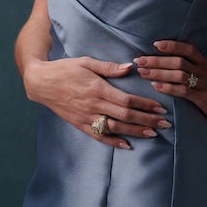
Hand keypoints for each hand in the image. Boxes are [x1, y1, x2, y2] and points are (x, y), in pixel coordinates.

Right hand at [25, 55, 171, 149]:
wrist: (41, 83)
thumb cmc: (65, 69)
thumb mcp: (86, 62)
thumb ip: (109, 67)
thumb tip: (131, 67)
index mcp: (97, 88)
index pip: (127, 100)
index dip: (146, 104)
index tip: (160, 107)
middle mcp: (93, 105)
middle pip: (126, 115)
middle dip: (147, 119)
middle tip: (165, 123)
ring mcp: (86, 117)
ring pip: (115, 128)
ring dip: (136, 131)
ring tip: (153, 133)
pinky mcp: (80, 124)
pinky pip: (99, 136)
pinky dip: (114, 142)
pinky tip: (127, 145)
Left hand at [132, 39, 206, 133]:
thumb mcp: (206, 76)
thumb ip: (192, 68)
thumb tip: (169, 61)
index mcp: (205, 64)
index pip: (188, 48)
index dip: (172, 45)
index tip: (155, 44)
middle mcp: (204, 71)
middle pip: (179, 61)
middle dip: (157, 60)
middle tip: (139, 60)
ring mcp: (204, 85)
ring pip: (179, 74)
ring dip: (159, 73)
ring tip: (143, 73)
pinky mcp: (203, 99)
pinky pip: (183, 91)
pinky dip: (168, 87)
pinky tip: (156, 86)